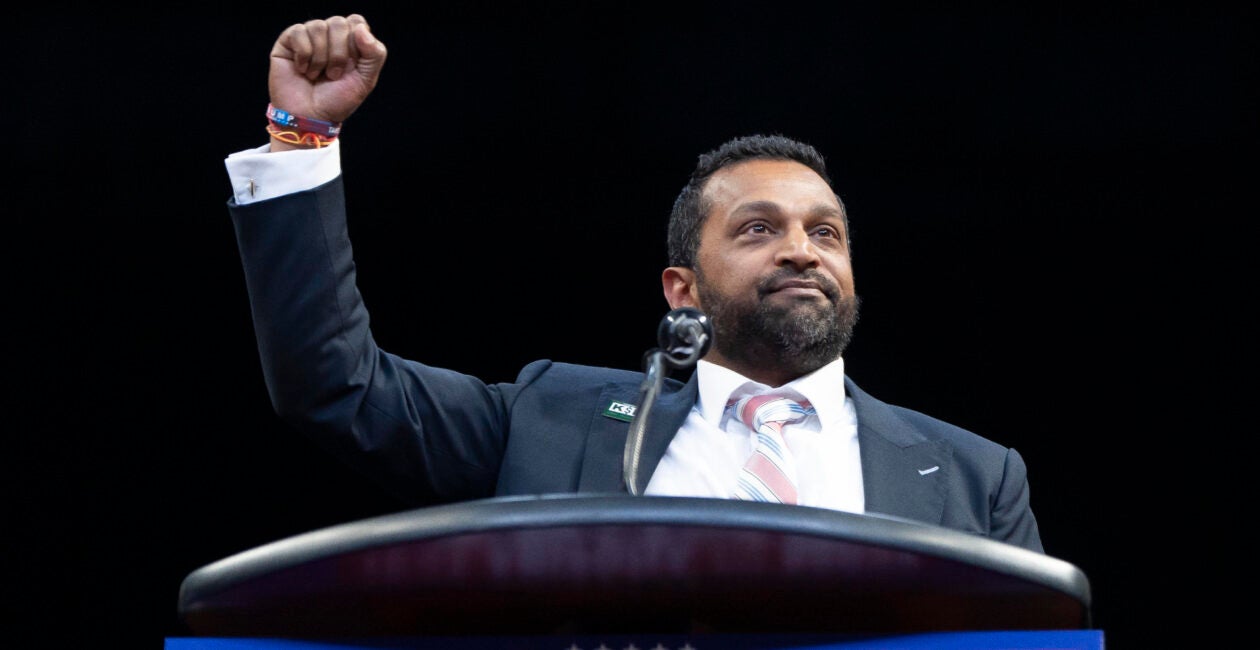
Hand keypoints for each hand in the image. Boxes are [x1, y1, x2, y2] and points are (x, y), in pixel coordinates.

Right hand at [268, 14, 386, 125]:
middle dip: (338, 54)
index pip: (356, 21)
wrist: (311, 118)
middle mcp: (328, 35)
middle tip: (333, 75)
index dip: (355, 43)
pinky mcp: (287, 41)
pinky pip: (298, 32)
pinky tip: (302, 70)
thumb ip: (375, 54)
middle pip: (338, 23)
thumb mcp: (365, 80)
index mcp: (349, 41)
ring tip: (317, 75)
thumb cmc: (337, 100)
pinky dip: (304, 55)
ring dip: (320, 58)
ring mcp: (308, 36)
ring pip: (318, 26)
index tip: (351, 66)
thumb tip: (361, 29)